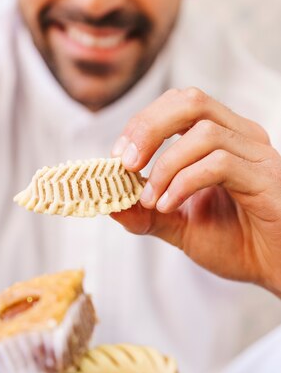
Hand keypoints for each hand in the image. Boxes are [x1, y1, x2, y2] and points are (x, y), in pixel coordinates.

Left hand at [111, 87, 280, 296]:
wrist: (277, 270)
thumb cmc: (238, 243)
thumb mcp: (181, 226)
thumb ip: (147, 213)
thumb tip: (108, 204)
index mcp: (222, 138)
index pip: (179, 104)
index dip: (143, 123)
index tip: (118, 157)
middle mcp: (242, 137)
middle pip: (190, 102)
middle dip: (147, 128)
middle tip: (126, 163)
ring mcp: (257, 155)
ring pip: (203, 132)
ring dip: (165, 166)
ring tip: (152, 200)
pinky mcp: (266, 178)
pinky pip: (219, 163)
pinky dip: (184, 182)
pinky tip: (171, 205)